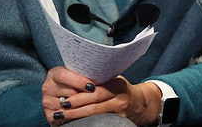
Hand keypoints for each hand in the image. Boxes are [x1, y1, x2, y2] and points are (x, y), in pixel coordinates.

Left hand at [42, 67, 161, 125]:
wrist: (141, 103)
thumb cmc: (122, 90)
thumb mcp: (114, 81)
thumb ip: (99, 81)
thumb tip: (75, 78)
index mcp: (117, 84)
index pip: (96, 91)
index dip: (80, 96)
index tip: (65, 98)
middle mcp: (120, 97)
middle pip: (94, 104)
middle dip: (75, 108)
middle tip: (60, 110)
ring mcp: (120, 111)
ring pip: (95, 115)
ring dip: (77, 117)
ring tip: (62, 117)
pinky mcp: (120, 120)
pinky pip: (101, 121)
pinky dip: (87, 122)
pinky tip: (75, 123)